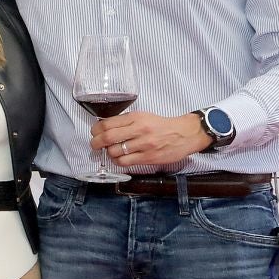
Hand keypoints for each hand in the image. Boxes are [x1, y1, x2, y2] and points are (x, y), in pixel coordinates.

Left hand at [90, 112, 209, 169]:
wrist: (184, 134)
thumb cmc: (162, 125)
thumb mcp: (143, 116)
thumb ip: (125, 121)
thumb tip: (104, 128)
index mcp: (136, 117)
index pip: (107, 124)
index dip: (96, 130)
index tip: (94, 133)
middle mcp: (139, 130)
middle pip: (108, 138)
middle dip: (96, 143)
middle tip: (95, 145)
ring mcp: (144, 145)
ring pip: (114, 151)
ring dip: (108, 153)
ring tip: (111, 151)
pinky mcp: (148, 157)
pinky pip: (125, 162)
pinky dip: (117, 161)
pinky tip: (119, 158)